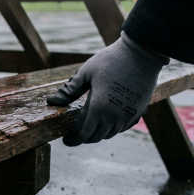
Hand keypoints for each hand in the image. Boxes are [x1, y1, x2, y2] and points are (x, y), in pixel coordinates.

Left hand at [46, 31, 168, 145]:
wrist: (142, 54)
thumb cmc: (111, 61)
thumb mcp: (85, 74)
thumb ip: (69, 91)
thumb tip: (51, 101)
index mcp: (99, 108)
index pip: (83, 135)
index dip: (73, 140)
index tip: (66, 140)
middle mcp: (115, 117)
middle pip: (97, 137)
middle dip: (84, 137)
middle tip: (75, 133)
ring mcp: (128, 116)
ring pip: (110, 133)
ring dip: (99, 133)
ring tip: (89, 126)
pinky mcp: (138, 112)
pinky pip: (122, 127)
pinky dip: (112, 127)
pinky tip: (107, 120)